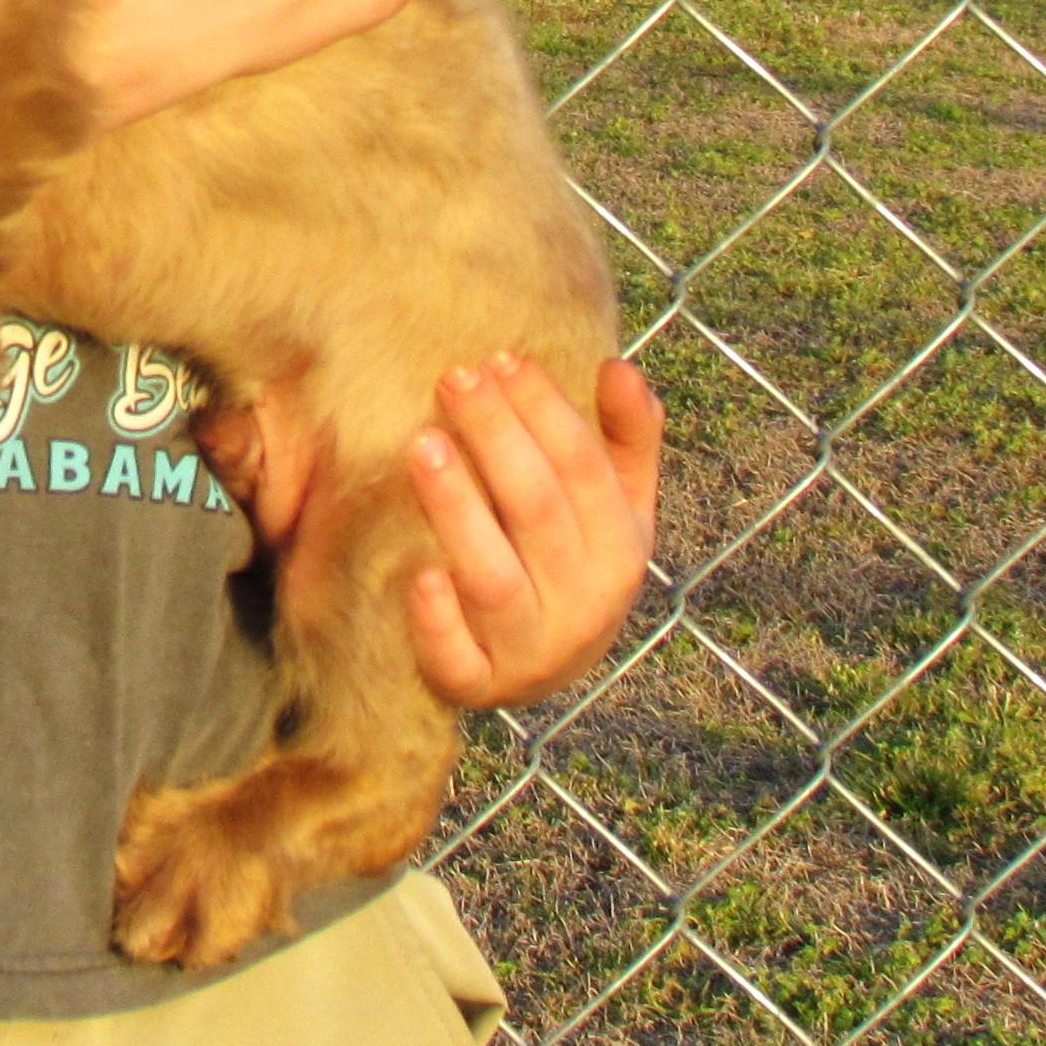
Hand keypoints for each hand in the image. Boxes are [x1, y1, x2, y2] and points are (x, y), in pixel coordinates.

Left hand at [405, 355, 662, 706]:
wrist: (538, 666)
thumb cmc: (571, 560)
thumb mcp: (614, 503)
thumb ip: (626, 438)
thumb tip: (621, 367)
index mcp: (622, 550)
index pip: (583, 468)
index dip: (543, 409)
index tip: (500, 359)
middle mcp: (584, 606)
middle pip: (536, 510)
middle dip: (494, 436)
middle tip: (453, 378)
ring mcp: (531, 652)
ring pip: (495, 578)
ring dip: (458, 508)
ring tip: (423, 444)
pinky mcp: (475, 685)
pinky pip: (458, 660)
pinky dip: (439, 621)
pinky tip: (419, 574)